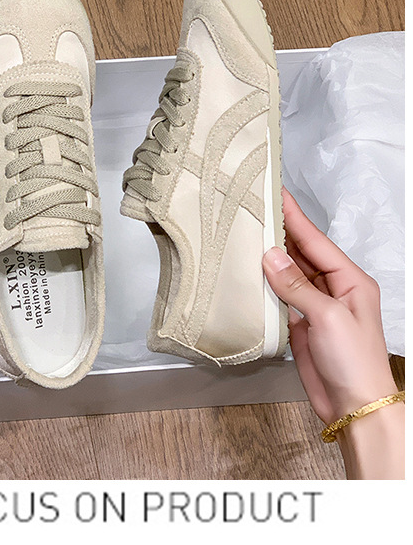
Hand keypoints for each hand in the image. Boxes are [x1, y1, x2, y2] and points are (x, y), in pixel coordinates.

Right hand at [263, 190, 397, 426]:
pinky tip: (250, 272)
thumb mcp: (328, 317)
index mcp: (350, 280)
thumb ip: (297, 286)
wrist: (355, 409)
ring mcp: (317, 307)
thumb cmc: (355, 362)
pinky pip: (281, 297)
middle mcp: (334, 289)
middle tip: (251, 208)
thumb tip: (270, 256)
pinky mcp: (302, 325)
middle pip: (301, 253)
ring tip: (245, 233)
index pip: (316, 240)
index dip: (293, 216)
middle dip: (278, 232)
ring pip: (289, 274)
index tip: (274, 192)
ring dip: (269, 257)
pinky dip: (265, 285)